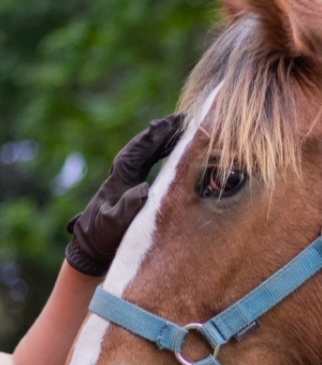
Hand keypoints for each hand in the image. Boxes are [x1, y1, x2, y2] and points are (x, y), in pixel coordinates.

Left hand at [65, 114, 183, 275]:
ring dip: (166, 140)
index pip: (138, 150)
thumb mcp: (114, 223)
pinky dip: (166, 153)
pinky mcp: (136, 185)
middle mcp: (125, 172)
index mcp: (120, 176)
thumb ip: (127, 207)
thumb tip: (145, 188)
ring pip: (150, 152)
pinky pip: (153, 163)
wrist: (93, 245)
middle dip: (164, 132)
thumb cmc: (102, 235)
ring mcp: (130, 178)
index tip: (169, 124)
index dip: (153, 136)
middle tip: (184, 119)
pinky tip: (179, 150)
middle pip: (146, 146)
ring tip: (185, 129)